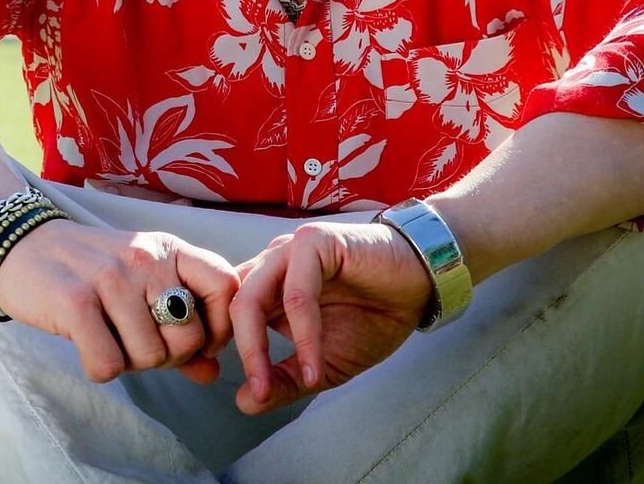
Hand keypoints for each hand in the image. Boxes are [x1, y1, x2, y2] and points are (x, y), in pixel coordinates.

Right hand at [0, 219, 238, 383]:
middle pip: (189, 337)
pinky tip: (87, 344)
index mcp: (170, 249)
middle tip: (138, 343)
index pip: (226, 286)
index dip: (220, 327)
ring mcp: (112, 278)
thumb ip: (181, 325)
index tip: (197, 342)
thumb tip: (213, 373)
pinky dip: (99, 367)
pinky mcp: (76, 302)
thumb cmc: (93, 272)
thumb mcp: (143, 284)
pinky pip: (108, 365)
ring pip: (149, 356)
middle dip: (167, 357)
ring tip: (109, 337)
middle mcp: (146, 258)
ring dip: (129, 362)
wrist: (25, 245)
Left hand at [230, 222, 432, 414]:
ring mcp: (290, 250)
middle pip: (231, 306)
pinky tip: (315, 363)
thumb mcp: (323, 363)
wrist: (418, 287)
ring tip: (269, 386)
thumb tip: (244, 403)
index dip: (225, 350)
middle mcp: (272, 264)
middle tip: (257, 394)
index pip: (226, 313)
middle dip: (239, 354)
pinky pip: (296, 292)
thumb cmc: (372, 318)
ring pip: (253, 296)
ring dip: (257, 346)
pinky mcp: (315, 242)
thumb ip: (286, 380)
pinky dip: (302, 333)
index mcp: (267, 286)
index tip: (244, 391)